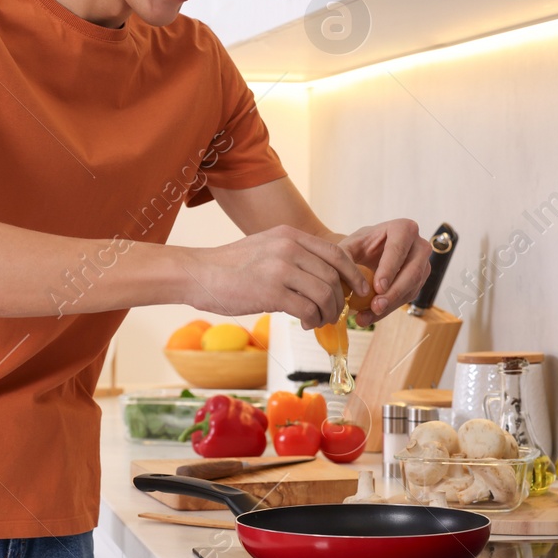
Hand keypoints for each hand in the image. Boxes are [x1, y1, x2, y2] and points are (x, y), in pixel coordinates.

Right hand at [182, 225, 370, 329]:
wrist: (198, 273)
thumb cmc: (229, 266)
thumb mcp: (265, 246)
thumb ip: (292, 254)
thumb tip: (319, 276)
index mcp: (290, 235)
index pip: (336, 253)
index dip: (353, 274)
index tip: (359, 290)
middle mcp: (289, 247)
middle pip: (333, 276)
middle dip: (340, 299)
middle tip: (335, 313)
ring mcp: (280, 268)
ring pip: (325, 293)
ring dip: (328, 312)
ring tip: (318, 320)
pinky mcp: (272, 291)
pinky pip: (308, 308)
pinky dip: (312, 319)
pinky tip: (305, 322)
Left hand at [339, 219, 432, 326]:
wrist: (368, 253)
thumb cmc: (360, 246)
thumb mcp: (349, 246)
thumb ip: (344, 257)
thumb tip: (350, 280)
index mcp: (403, 229)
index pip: (398, 249)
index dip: (389, 269)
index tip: (378, 287)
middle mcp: (418, 245)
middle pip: (412, 271)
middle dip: (394, 292)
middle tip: (376, 306)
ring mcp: (422, 264)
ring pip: (412, 287)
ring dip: (391, 304)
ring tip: (368, 315)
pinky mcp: (419, 281)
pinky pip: (408, 297)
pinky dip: (389, 309)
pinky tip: (370, 316)